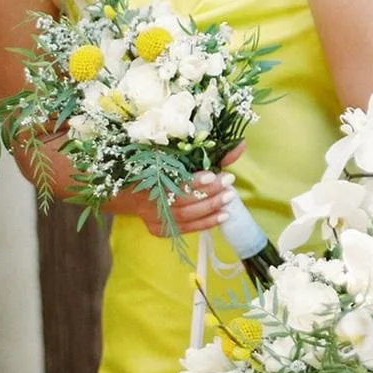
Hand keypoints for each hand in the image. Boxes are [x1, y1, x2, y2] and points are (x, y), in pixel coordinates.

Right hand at [105, 145, 245, 236]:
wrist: (131, 190)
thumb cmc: (160, 167)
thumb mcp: (181, 156)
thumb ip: (211, 153)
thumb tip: (241, 145)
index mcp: (148, 174)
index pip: (172, 180)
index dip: (193, 180)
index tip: (212, 175)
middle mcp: (148, 197)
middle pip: (181, 199)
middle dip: (207, 192)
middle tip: (228, 183)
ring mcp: (152, 215)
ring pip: (184, 215)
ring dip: (210, 207)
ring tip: (228, 198)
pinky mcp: (157, 228)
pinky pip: (184, 228)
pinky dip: (205, 222)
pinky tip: (222, 216)